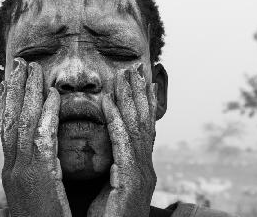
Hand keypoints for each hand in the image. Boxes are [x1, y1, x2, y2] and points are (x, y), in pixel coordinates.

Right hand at [0, 58, 70, 216]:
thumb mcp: (36, 191)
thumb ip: (38, 169)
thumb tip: (42, 152)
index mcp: (14, 170)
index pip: (9, 129)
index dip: (11, 102)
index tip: (14, 80)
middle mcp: (13, 167)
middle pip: (10, 120)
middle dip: (14, 90)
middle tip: (18, 64)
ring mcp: (21, 171)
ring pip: (21, 122)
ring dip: (26, 93)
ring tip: (30, 68)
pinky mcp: (36, 176)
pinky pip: (42, 137)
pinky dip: (45, 114)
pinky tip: (52, 95)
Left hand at [88, 65, 157, 216]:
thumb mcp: (114, 188)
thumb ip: (115, 167)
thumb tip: (111, 153)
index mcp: (138, 168)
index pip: (140, 129)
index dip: (140, 104)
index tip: (138, 82)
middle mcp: (145, 168)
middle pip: (144, 123)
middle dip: (140, 95)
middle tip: (136, 69)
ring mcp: (142, 175)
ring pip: (138, 129)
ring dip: (132, 100)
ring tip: (129, 75)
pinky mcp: (132, 183)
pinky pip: (124, 147)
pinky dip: (118, 124)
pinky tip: (111, 105)